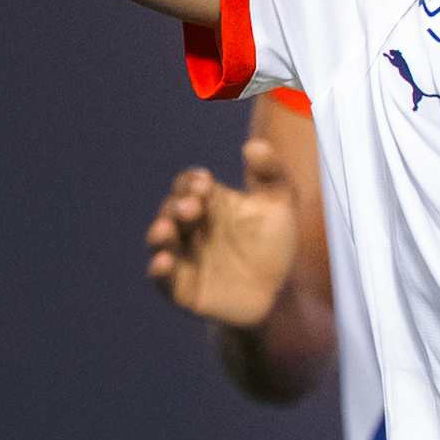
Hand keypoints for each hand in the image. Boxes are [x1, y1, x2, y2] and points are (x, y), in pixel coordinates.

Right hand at [145, 142, 299, 327]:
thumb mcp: (279, 204)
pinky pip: (163, 280)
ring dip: (160, 233)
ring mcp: (183, 257)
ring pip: (159, 241)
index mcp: (206, 203)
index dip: (191, 182)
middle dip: (178, 206)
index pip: (188, 185)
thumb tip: (254, 146)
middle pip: (171, 210)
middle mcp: (188, 228)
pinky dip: (159, 270)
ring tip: (167, 230)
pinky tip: (163, 263)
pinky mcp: (182, 289)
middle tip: (194, 207)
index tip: (205, 182)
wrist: (279, 292)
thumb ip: (271, 173)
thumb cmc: (272, 244)